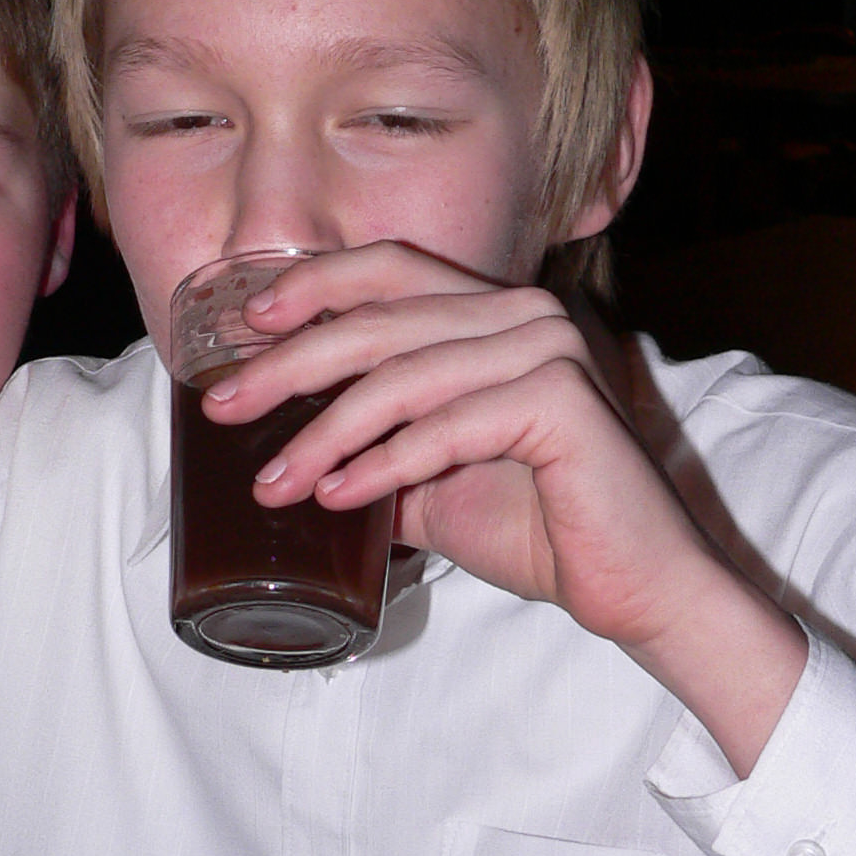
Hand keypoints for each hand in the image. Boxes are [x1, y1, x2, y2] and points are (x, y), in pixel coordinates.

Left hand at [201, 243, 806, 772]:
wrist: (632, 589)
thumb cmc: (538, 528)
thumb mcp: (432, 479)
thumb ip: (373, 448)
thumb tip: (284, 452)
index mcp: (495, 313)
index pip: (391, 267)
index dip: (313, 285)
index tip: (245, 325)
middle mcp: (524, 315)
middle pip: (380, 320)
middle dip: (288, 366)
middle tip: (222, 408)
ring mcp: (548, 350)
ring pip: (402, 378)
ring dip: (322, 434)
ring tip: (271, 482)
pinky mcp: (561, 402)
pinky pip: (445, 426)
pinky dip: (382, 465)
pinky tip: (336, 497)